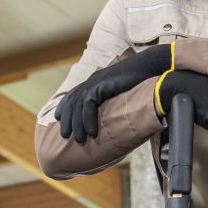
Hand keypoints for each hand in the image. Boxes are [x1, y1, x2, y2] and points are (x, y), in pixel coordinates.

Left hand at [53, 46, 168, 142]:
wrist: (147, 67)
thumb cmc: (139, 80)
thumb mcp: (119, 92)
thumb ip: (111, 101)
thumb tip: (111, 116)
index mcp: (93, 82)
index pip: (73, 95)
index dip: (64, 107)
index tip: (60, 119)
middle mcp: (91, 82)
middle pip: (72, 102)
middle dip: (67, 120)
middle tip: (65, 136)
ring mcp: (95, 82)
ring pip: (78, 106)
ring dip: (78, 124)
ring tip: (79, 140)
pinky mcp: (102, 85)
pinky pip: (90, 105)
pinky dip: (89, 120)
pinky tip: (91, 132)